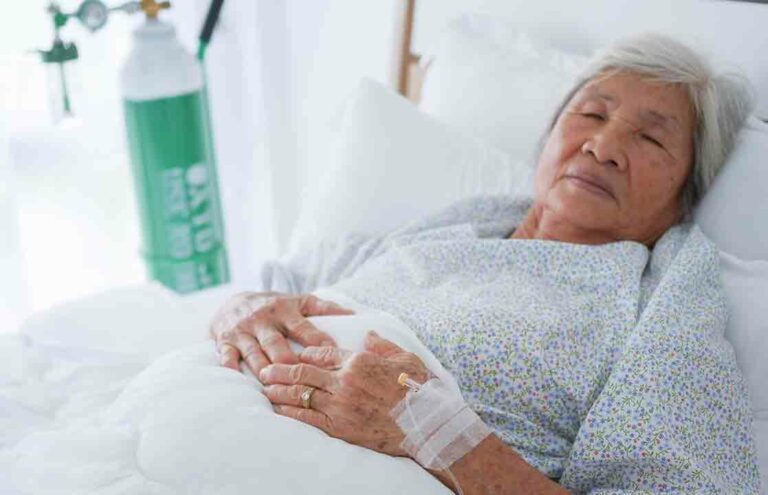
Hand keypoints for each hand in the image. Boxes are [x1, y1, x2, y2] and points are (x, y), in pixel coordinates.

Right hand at [209, 292, 353, 375]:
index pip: (303, 328)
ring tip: (274, 386)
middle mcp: (263, 320)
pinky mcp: (224, 341)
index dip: (317, 342)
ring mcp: (243, 331)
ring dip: (263, 370)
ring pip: (254, 353)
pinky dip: (231, 369)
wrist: (232, 301)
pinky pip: (227, 356)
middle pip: (277, 344)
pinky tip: (239, 383)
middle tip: (302, 378)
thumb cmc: (275, 306)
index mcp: (285, 311)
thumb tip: (354, 315)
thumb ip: (324, 308)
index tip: (332, 355)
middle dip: (288, 361)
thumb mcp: (299, 301)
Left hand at [259, 330, 430, 456]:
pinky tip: (277, 408)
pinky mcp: (339, 426)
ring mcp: (340, 404)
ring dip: (279, 388)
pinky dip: (289, 411)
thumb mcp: (404, 358)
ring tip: (264, 386)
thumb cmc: (419, 390)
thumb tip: (368, 334)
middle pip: (303, 371)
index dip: (306, 353)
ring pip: (300, 393)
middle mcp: (345, 380)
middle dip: (280, 369)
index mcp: (359, 361)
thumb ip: (382, 344)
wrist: (427, 424)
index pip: (323, 353)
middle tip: (264, 368)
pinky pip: (306, 417)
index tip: (296, 354)